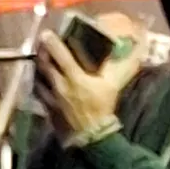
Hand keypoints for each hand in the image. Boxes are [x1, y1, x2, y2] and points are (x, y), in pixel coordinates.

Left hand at [35, 25, 140, 139]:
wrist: (91, 135)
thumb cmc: (102, 108)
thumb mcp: (112, 86)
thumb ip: (118, 68)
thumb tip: (132, 51)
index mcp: (75, 78)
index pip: (60, 56)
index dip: (53, 43)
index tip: (47, 33)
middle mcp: (59, 85)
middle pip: (44, 63)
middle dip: (42, 50)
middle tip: (41, 41)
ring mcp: (50, 96)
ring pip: (38, 75)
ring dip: (38, 64)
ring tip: (39, 56)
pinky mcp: (46, 106)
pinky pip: (38, 89)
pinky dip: (37, 80)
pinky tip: (39, 76)